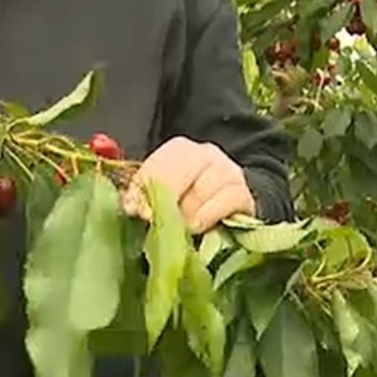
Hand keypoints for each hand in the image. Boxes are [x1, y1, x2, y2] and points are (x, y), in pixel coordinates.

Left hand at [120, 136, 256, 233]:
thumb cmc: (185, 202)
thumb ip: (142, 196)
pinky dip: (208, 217)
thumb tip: (132, 206)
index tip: (136, 212)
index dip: (143, 191)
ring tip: (180, 228)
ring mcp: (228, 171)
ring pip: (202, 190)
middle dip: (166, 203)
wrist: (225, 206)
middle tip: (157, 224)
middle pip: (180, 175)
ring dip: (187, 214)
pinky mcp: (244, 194)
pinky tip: (200, 227)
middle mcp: (206, 153)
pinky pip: (226, 202)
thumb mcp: (160, 196)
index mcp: (180, 149)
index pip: (157, 167)